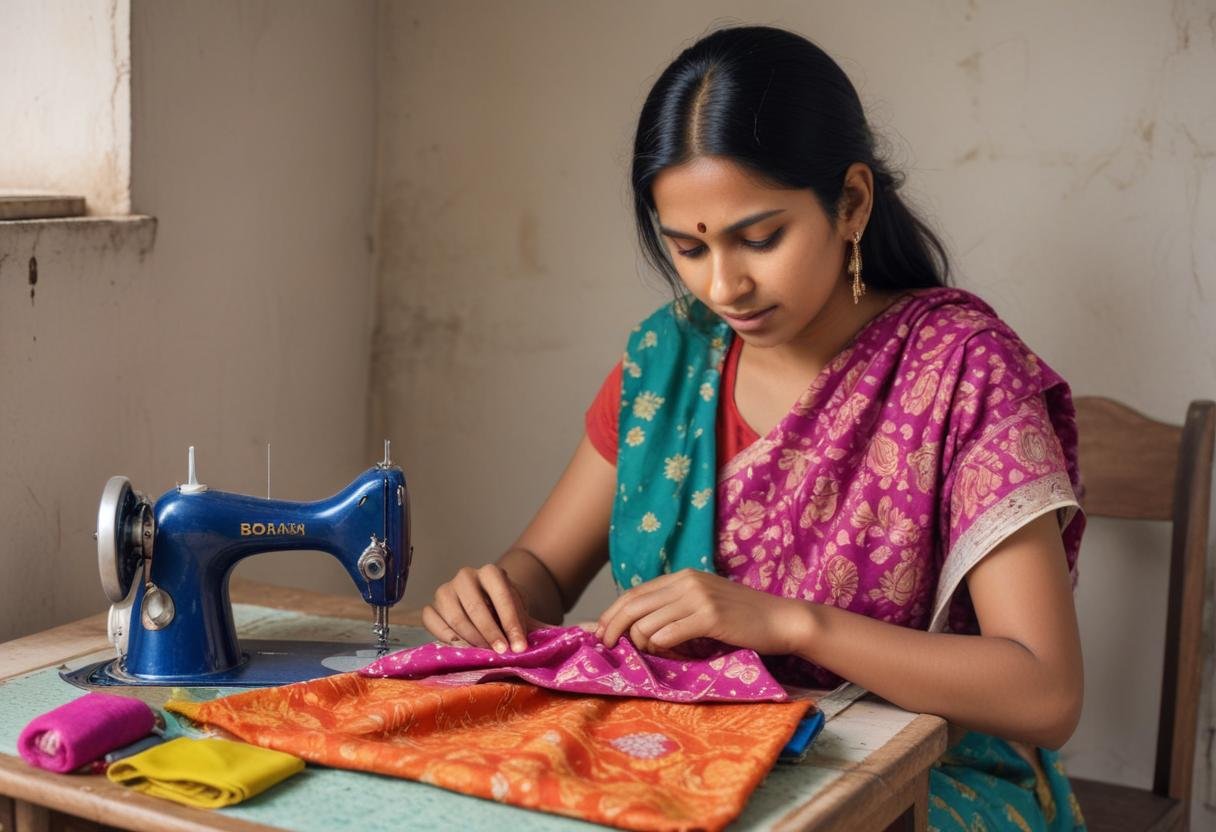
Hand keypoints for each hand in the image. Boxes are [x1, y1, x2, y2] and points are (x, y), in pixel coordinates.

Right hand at [422, 564, 543, 653]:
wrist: (487, 611)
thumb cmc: (507, 617)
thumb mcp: (526, 618)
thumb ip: (548, 628)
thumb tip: (584, 632)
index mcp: (491, 572)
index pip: (501, 596)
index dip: (511, 623)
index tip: (519, 647)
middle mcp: (466, 576)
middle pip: (476, 607)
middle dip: (491, 634)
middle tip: (503, 654)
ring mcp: (445, 590)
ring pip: (454, 616)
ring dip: (471, 640)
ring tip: (485, 655)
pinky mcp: (431, 607)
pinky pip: (432, 623)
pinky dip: (446, 638)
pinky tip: (462, 650)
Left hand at [595, 569, 809, 655]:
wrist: (781, 619)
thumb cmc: (742, 618)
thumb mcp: (704, 603)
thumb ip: (674, 607)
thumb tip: (636, 625)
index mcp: (682, 576)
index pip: (633, 593)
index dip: (611, 613)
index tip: (599, 633)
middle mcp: (687, 582)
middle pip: (633, 605)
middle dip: (612, 628)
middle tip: (607, 647)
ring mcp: (698, 597)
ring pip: (647, 623)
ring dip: (642, 644)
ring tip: (653, 653)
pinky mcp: (710, 616)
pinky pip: (669, 634)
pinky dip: (661, 647)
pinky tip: (669, 654)